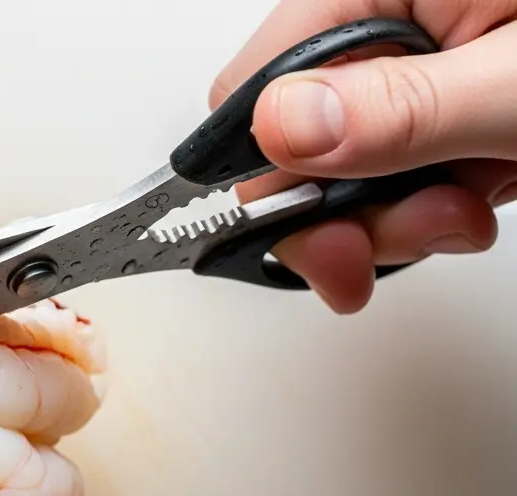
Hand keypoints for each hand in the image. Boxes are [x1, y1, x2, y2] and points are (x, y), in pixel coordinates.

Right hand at [211, 2, 516, 313]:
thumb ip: (401, 109)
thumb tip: (279, 129)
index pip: (254, 87)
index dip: (266, 174)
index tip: (311, 236)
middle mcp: (382, 21)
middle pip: (288, 142)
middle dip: (344, 211)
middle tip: (406, 237)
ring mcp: (411, 64)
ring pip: (341, 173)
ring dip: (398, 218)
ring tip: (465, 214)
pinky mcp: (439, 100)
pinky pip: (393, 174)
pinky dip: (432, 205)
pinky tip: (479, 192)